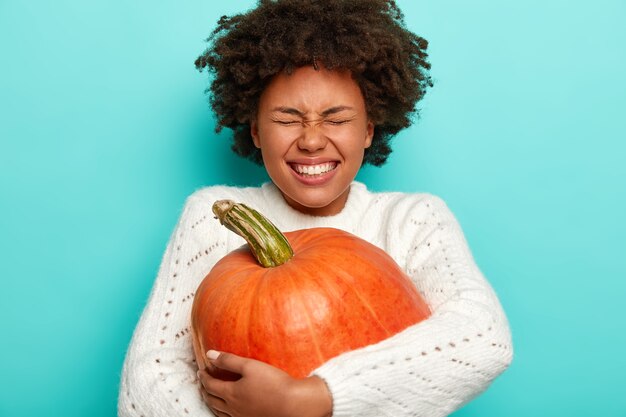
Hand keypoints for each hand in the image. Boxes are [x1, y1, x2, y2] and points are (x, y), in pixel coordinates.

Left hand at [197, 350, 331, 416]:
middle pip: (212, 400)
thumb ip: (229, 360)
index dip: (204, 377)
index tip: (201, 370)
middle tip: (203, 382)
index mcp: (231, 393)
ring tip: (211, 396)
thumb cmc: (273, 383)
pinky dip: (223, 412)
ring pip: (220, 412)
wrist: (293, 404)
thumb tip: (210, 354)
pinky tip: (229, 410)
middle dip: (205, 390)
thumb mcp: (250, 366)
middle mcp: (233, 408)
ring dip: (212, 402)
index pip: (210, 385)